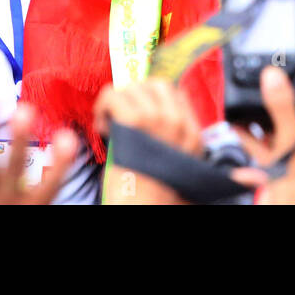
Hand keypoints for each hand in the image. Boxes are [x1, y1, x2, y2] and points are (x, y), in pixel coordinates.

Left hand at [94, 79, 199, 204]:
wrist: (146, 210)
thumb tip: (151, 122)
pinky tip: (102, 127)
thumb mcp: (175, 168)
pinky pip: (113, 96)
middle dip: (135, 95)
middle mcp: (180, 123)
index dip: (153, 100)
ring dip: (117, 101)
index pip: (177, 95)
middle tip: (122, 116)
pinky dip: (102, 107)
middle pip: (157, 84)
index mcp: (192, 135)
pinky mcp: (136, 122)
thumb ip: (170, 142)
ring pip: (133, 88)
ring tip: (110, 124)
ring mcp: (160, 120)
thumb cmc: (153, 198)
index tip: (139, 115)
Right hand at [230, 66, 294, 204]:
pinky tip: (240, 126)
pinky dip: (255, 139)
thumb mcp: (290, 141)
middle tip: (285, 93)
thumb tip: (276, 78)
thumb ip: (284, 109)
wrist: (280, 216)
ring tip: (258, 105)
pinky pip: (268, 152)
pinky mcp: (280, 176)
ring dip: (272, 122)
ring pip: (289, 139)